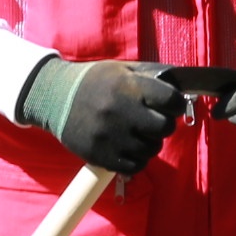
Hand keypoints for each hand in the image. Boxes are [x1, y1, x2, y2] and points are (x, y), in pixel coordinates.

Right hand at [18, 59, 180, 175]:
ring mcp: (110, 136)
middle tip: (155, 122)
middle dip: (165, 125)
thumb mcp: (122, 69)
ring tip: (139, 135)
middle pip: (164, 128)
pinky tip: (131, 148)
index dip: (177, 104)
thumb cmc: (94, 81)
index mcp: (129, 86)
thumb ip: (151, 77)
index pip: (171, 100)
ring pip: (151, 149)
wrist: (53, 96)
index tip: (172, 106)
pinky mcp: (100, 155)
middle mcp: (121, 111)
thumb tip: (182, 88)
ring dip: (151, 143)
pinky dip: (138, 159)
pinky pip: (135, 166)